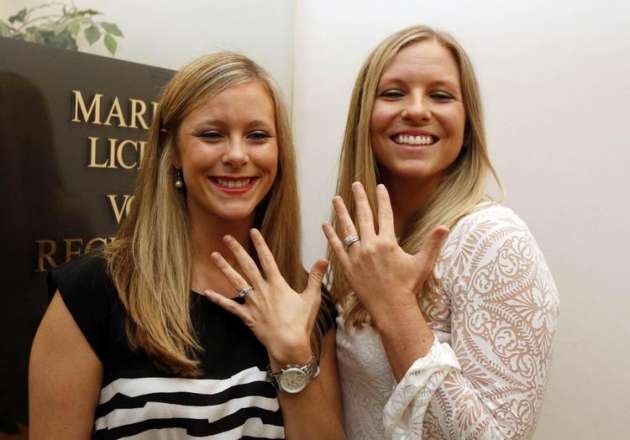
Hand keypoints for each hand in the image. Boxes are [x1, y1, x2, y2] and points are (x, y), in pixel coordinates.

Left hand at [202, 229, 327, 366]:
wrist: (289, 344)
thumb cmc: (301, 322)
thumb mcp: (312, 298)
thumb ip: (316, 277)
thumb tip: (324, 259)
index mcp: (277, 285)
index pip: (267, 259)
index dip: (260, 244)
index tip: (254, 231)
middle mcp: (262, 290)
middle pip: (247, 266)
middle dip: (237, 250)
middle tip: (227, 237)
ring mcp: (252, 303)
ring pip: (235, 282)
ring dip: (224, 268)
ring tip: (214, 256)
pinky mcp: (247, 316)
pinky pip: (230, 306)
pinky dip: (218, 300)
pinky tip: (207, 293)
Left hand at [322, 182, 448, 326]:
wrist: (391, 308)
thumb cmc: (408, 286)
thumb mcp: (423, 263)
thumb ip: (433, 243)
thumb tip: (446, 226)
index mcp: (388, 243)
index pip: (386, 214)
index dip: (383, 199)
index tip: (380, 186)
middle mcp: (370, 246)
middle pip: (364, 216)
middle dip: (360, 198)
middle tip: (355, 184)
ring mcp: (357, 255)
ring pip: (347, 228)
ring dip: (342, 212)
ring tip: (336, 199)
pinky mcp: (347, 266)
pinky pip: (337, 247)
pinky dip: (331, 235)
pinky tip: (326, 224)